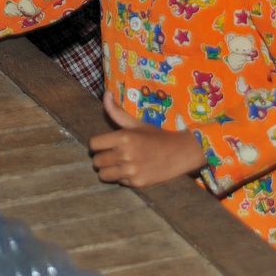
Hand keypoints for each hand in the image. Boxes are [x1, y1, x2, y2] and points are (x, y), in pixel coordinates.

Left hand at [89, 91, 207, 187]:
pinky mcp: (138, 183)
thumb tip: (106, 93)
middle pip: (96, 161)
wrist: (181, 153)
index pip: (93, 144)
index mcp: (123, 137)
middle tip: (112, 155)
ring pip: (103, 174)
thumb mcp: (136, 123)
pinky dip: (122, 178)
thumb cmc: (156, 136)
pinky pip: (119, 182)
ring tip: (118, 165)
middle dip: (102, 157)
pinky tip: (133, 170)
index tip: (104, 144)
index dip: (97, 144)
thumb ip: (116, 111)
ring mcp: (132, 170)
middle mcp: (126, 154)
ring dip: (108, 170)